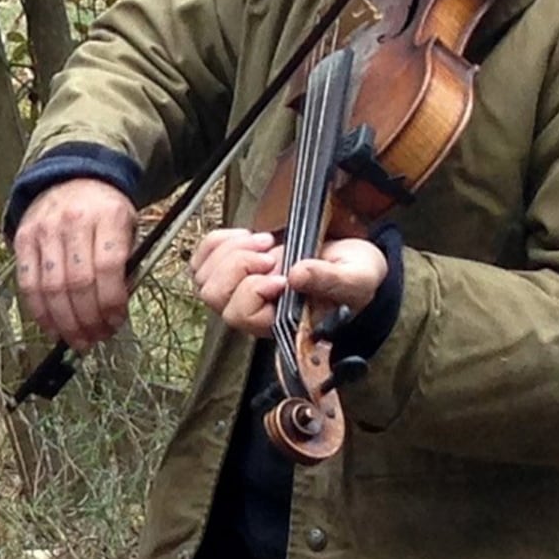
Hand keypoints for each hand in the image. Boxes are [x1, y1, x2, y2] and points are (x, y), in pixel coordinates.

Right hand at [13, 178, 138, 349]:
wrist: (71, 179)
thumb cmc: (105, 211)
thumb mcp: (127, 226)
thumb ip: (125, 263)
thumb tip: (114, 310)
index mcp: (108, 216)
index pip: (108, 266)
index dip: (111, 301)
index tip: (116, 322)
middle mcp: (73, 221)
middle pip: (78, 282)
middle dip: (88, 319)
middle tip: (96, 338)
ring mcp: (44, 230)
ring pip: (51, 288)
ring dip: (64, 322)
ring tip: (77, 339)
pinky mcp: (22, 240)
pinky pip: (28, 284)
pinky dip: (40, 312)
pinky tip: (53, 327)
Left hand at [192, 226, 386, 337]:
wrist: (352, 265)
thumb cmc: (355, 278)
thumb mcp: (357, 279)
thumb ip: (332, 280)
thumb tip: (297, 273)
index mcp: (280, 321)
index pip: (241, 315)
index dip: (253, 291)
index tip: (282, 274)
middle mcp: (253, 311)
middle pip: (215, 295)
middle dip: (239, 266)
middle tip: (270, 251)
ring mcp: (238, 291)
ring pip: (204, 277)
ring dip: (230, 251)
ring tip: (265, 241)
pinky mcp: (233, 270)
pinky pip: (201, 260)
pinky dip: (218, 242)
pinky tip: (247, 236)